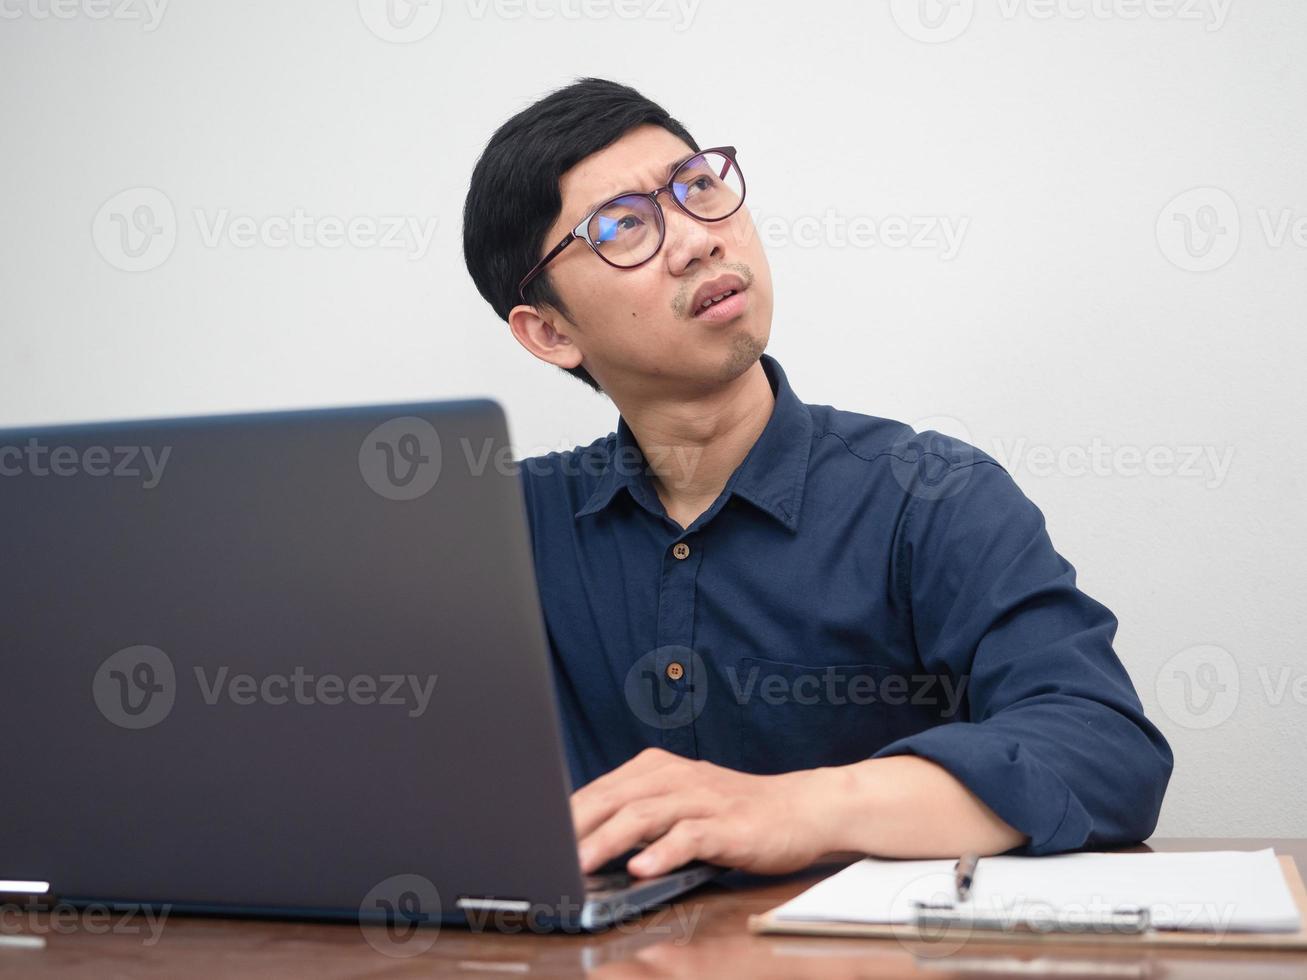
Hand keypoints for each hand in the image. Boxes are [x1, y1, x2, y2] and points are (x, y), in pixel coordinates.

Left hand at [570, 748, 842, 878]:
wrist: (802, 809)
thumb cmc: (735, 813)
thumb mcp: (681, 804)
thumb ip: (639, 815)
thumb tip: (585, 841)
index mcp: (658, 770)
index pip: (601, 789)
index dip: (566, 815)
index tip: (537, 837)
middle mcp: (677, 778)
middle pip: (614, 798)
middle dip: (576, 827)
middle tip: (546, 854)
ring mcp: (703, 799)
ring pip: (644, 814)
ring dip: (608, 840)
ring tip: (580, 863)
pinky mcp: (729, 825)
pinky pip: (690, 836)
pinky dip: (663, 852)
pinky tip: (642, 868)